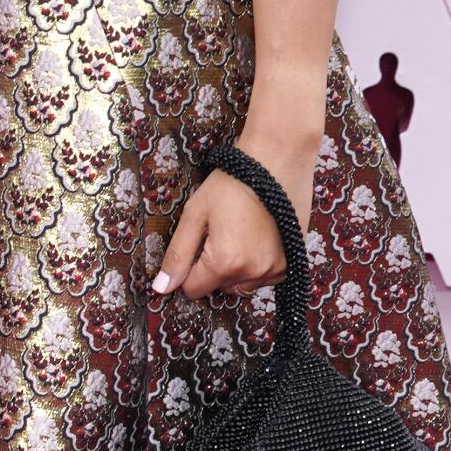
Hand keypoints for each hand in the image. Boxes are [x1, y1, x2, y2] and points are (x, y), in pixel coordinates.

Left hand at [151, 135, 315, 302]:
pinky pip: (263, 279)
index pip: (194, 290)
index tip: (197, 243)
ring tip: (238, 234)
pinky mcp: (289, 264)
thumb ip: (177, 254)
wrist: (276, 161)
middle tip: (219, 232)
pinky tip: (256, 239)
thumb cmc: (231, 183)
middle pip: (218, 288)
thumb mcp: (195, 214)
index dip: (188, 269)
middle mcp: (252, 273)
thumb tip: (161, 288)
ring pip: (240, 286)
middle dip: (212, 267)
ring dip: (234, 269)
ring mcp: (275, 270)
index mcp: (224, 262)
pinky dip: (256, 266)